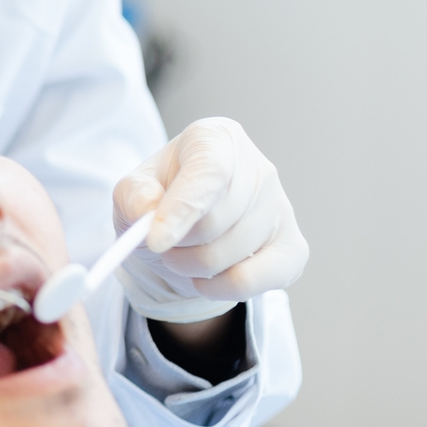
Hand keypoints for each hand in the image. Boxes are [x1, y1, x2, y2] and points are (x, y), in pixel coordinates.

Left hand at [112, 117, 308, 322]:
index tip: (155, 241)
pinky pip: (256, 280)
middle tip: (161, 242)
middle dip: (178, 243)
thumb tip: (149, 211)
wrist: (186, 228)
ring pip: (232, 254)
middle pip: (217, 219)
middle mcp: (259, 168)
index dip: (183, 209)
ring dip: (192, 267)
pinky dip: (221, 287)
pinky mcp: (294, 247)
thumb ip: (134, 196)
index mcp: (217, 139)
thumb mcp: (133, 191)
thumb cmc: (162, 198)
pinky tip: (205, 278)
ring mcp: (281, 207)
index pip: (210, 171)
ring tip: (181, 254)